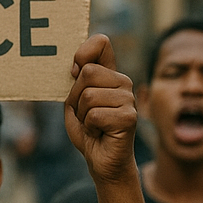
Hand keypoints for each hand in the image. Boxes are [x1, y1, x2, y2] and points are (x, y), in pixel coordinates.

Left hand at [64, 34, 137, 185]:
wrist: (102, 159)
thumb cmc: (88, 129)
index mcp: (109, 74)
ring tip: (93, 124)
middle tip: (85, 113)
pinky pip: (94, 115)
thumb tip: (77, 66)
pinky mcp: (129, 117)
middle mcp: (123, 82)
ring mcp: (128, 99)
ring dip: (82, 115)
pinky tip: (100, 132)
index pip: (101, 43)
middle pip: (87, 73)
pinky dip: (89, 127)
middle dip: (76, 97)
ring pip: (88, 96)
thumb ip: (76, 81)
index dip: (83, 51)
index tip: (73, 70)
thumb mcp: (75, 101)